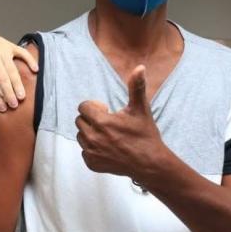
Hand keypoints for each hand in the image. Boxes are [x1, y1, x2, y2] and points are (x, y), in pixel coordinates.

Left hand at [0, 30, 38, 111]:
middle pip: (3, 78)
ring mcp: (3, 51)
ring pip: (12, 69)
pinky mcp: (11, 45)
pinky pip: (22, 53)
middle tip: (15, 104)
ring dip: (18, 83)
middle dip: (9, 92)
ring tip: (22, 95)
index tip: (2, 108)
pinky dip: (30, 60)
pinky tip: (35, 70)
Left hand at [75, 65, 163, 180]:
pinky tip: (108, 148)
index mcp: (102, 121)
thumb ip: (136, 87)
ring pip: (80, 136)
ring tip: (108, 135)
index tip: (107, 110)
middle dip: (92, 119)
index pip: (83, 107)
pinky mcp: (92, 164)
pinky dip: (93, 149)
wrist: (150, 163)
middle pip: (80, 120)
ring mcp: (91, 152)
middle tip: (108, 123)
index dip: (95, 107)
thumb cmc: (145, 135)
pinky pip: (84, 151)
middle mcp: (93, 137)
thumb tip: (139, 67)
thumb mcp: (141, 109)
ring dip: (91, 133)